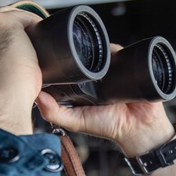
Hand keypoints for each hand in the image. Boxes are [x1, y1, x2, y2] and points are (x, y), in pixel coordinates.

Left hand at [35, 47, 175, 175]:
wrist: (139, 129)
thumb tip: (37, 96)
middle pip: (86, 54)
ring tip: (93, 48)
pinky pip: (122, 51)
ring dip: (98, 47)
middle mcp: (98, 75)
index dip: (60, 60)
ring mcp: (114, 69)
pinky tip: (111, 50)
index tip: (50, 53)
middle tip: (72, 47)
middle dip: (79, 49)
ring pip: (103, 50)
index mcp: (83, 85)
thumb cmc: (109, 127)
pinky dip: (116, 48)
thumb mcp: (76, 121)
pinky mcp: (129, 66)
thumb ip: (55, 113)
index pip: (69, 67)